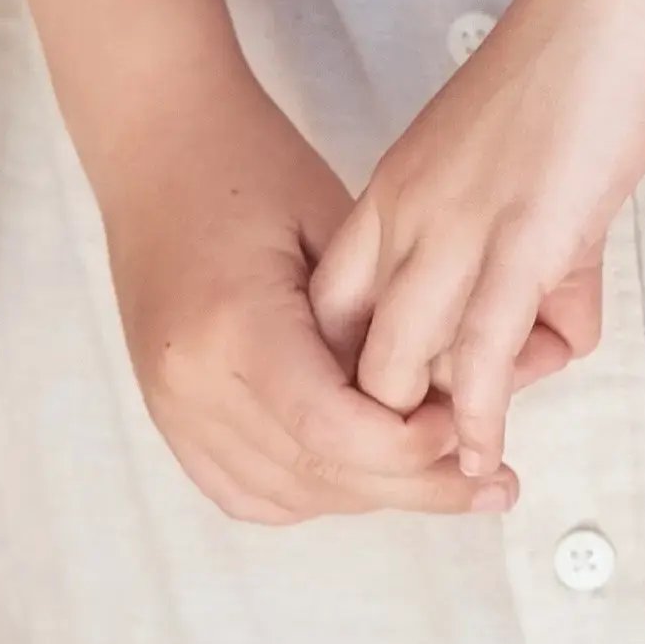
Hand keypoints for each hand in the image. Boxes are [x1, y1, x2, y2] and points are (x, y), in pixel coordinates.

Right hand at [116, 153, 504, 525]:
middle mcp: (192, 384)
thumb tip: (456, 400)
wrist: (154, 147)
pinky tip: (365, 475)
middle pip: (319, 476)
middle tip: (490, 482)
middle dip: (413, 486)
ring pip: (291, 496)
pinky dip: (312, 492)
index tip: (466, 426)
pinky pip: (248, 492)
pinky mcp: (168, 417)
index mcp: (234, 325)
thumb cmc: (249, 163)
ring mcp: (172, 408)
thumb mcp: (335, 225)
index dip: (411, 448)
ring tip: (441, 478)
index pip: (334, 431)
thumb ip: (384, 323)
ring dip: (370, 496)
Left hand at [312, 0, 644, 482]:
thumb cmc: (577, 73)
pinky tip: (486, 453)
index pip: (329, 310)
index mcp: (391, 191)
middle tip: (439, 454)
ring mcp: (457, 228)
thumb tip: (554, 321)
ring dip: (431, 430)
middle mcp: (403, 214)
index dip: (347, 376)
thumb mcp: (519, 173)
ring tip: (466, 472)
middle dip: (383, 420)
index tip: (388, 421)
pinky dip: (480, 415)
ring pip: (403, 363)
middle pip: (351, 351)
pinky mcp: (522, 239)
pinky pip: (482, 350)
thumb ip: (528, 253)